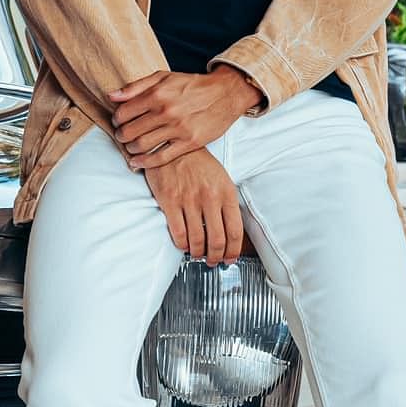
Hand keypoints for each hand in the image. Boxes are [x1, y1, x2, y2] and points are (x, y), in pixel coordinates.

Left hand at [108, 67, 261, 168]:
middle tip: (122, 136)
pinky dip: (144, 163)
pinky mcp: (189, 142)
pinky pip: (161, 157)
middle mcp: (166, 111)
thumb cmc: (192, 85)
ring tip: (131, 147)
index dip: (116, 120)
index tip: (118, 122)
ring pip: (142, 145)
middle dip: (121, 136)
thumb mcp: (163, 77)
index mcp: (157, 94)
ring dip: (130, 149)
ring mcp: (178, 128)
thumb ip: (136, 86)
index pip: (124, 113)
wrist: (225, 93)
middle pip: (130, 131)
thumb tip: (111, 96)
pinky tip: (137, 162)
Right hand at [141, 148, 245, 263]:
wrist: (170, 145)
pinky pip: (178, 232)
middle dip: (217, 257)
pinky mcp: (170, 201)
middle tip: (214, 261)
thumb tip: (229, 229)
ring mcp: (189, 200)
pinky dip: (182, 245)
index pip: (235, 231)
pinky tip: (183, 245)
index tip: (230, 258)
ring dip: (198, 253)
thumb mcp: (221, 177)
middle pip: (218, 240)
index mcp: (226, 192)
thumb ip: (227, 201)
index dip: (233, 251)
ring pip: (197, 240)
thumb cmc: (196, 162)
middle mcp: (209, 197)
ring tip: (198, 255)